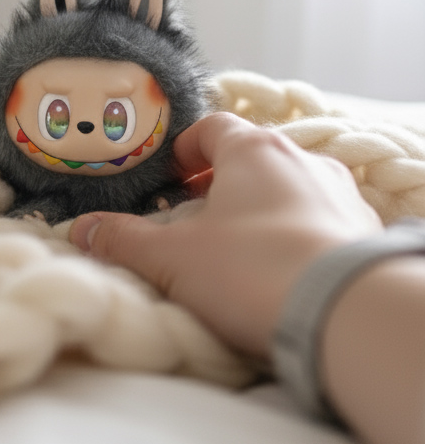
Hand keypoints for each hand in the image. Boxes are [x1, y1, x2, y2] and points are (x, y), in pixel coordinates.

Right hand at [69, 112, 381, 358]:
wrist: (346, 316)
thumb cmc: (252, 270)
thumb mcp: (171, 258)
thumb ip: (122, 240)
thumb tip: (80, 231)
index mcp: (254, 150)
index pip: (213, 127)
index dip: (183, 151)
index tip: (167, 182)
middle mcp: (303, 160)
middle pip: (251, 158)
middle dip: (218, 185)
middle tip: (192, 219)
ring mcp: (340, 194)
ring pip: (288, 188)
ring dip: (259, 209)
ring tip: (235, 249)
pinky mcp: (363, 233)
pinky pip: (319, 220)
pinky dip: (294, 234)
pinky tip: (278, 271)